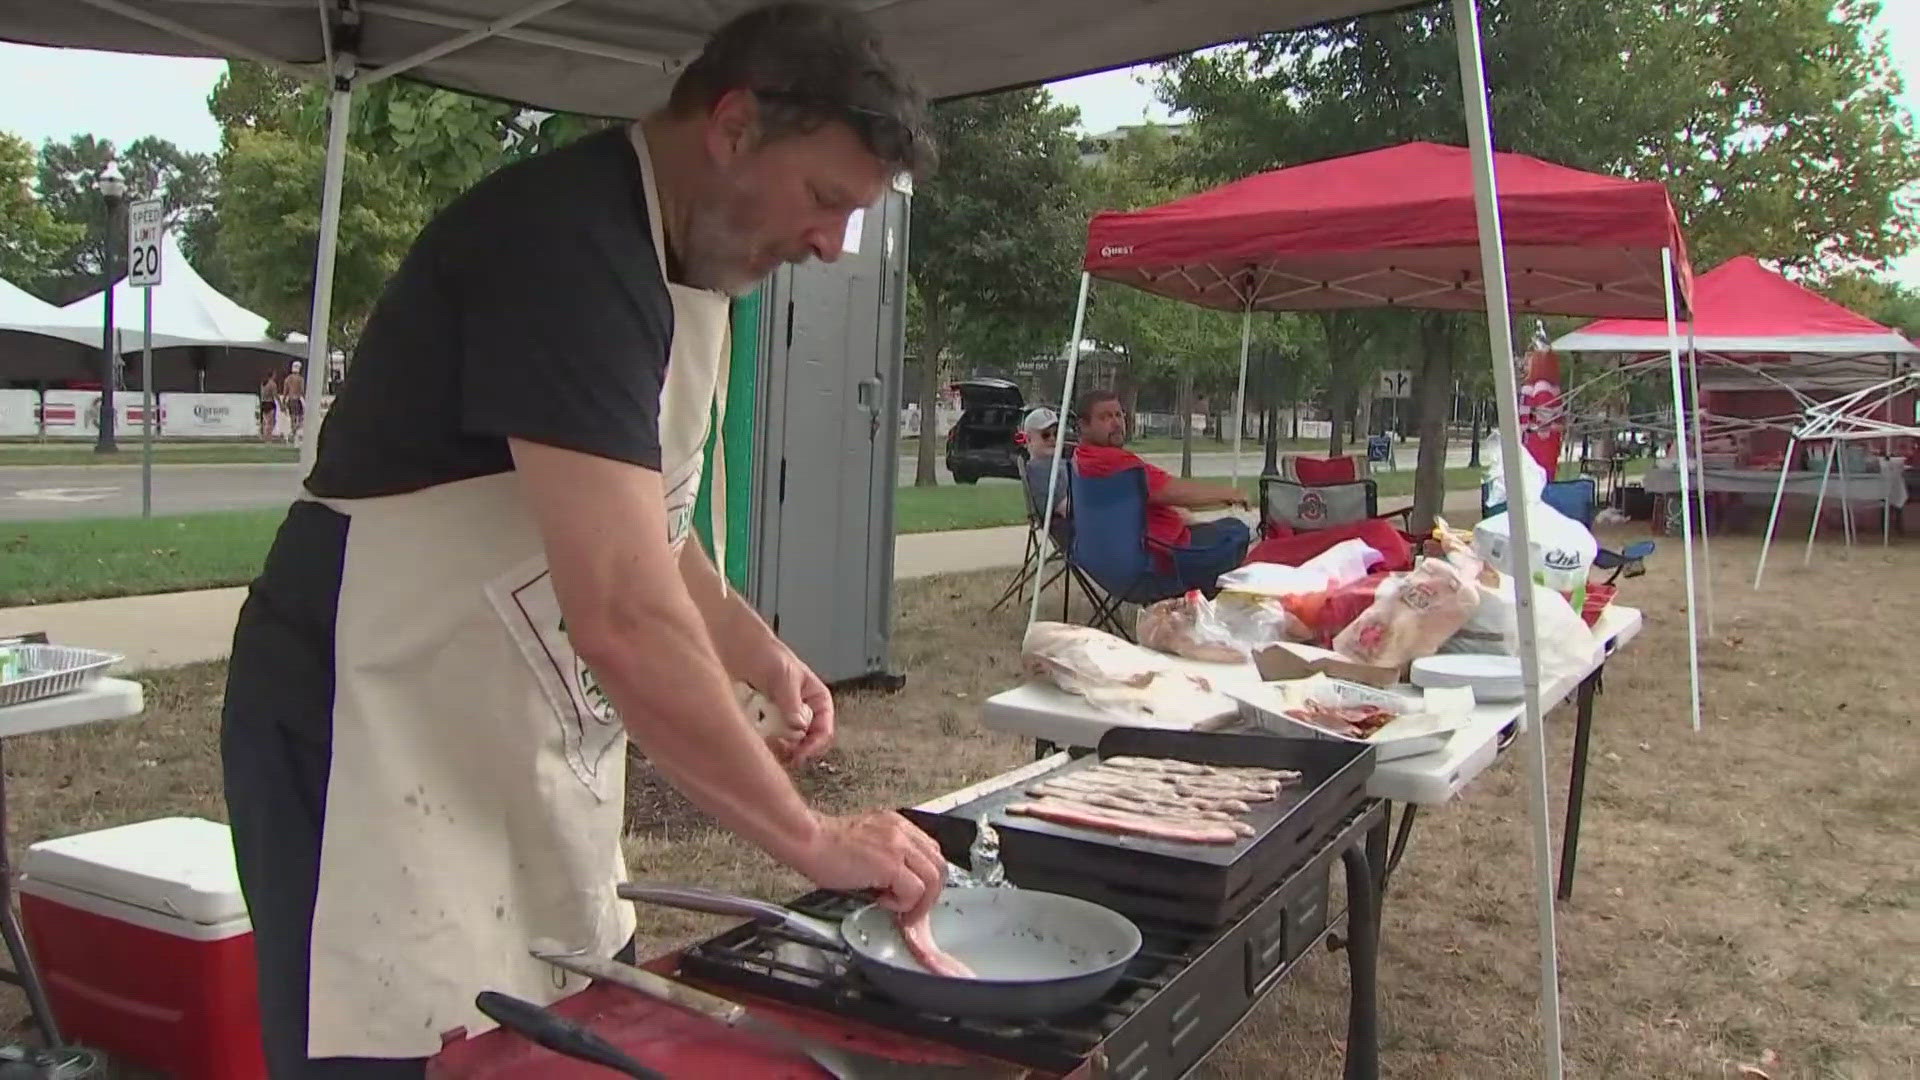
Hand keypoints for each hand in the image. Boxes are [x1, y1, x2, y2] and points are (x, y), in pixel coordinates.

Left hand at [732, 634, 835, 762]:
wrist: (737, 647)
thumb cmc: (765, 654)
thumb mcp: (784, 676)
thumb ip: (792, 702)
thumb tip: (799, 728)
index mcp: (816, 700)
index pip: (824, 730)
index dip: (814, 745)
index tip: (800, 754)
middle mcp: (802, 713)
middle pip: (805, 744)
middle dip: (793, 751)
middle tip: (780, 754)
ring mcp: (781, 721)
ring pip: (785, 747)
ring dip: (776, 751)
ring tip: (764, 745)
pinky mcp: (762, 725)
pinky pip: (766, 743)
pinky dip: (760, 745)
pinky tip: (752, 740)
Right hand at [790, 811, 946, 919]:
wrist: (808, 839)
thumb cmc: (826, 845)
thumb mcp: (866, 844)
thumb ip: (886, 857)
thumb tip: (896, 886)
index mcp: (896, 825)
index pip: (930, 852)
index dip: (927, 878)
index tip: (916, 895)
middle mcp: (902, 832)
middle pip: (939, 865)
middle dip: (930, 893)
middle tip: (913, 909)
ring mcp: (898, 845)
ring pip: (933, 878)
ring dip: (919, 901)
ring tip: (899, 909)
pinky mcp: (890, 863)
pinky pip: (914, 890)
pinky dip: (903, 903)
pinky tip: (881, 900)